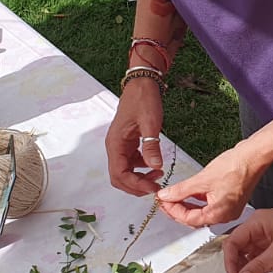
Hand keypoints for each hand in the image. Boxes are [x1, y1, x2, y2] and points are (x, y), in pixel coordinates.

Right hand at [105, 79, 165, 196]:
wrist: (142, 84)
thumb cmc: (144, 100)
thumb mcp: (150, 122)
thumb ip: (151, 146)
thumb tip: (155, 167)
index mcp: (115, 143)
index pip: (119, 174)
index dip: (135, 185)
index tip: (153, 188)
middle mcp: (114, 147)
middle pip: (119, 177)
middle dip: (136, 186)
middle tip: (155, 187)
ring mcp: (120, 146)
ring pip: (125, 172)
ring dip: (139, 178)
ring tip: (158, 176)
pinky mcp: (127, 144)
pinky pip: (131, 163)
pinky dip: (142, 168)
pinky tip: (155, 164)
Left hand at [157, 143, 263, 226]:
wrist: (254, 156)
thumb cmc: (236, 166)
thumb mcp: (202, 179)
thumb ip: (181, 190)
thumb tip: (166, 195)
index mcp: (219, 214)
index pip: (189, 219)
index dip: (173, 210)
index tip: (162, 202)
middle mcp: (225, 215)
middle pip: (195, 218)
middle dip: (178, 210)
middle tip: (165, 201)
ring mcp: (229, 208)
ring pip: (202, 212)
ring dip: (187, 204)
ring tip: (173, 196)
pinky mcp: (230, 200)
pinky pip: (210, 205)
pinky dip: (197, 200)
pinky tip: (189, 192)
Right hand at [222, 206, 272, 272]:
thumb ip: (259, 264)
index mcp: (256, 222)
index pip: (232, 242)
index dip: (230, 261)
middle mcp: (258, 227)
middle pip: (238, 249)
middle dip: (240, 266)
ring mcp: (265, 235)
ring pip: (249, 254)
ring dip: (250, 268)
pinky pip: (260, 256)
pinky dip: (261, 265)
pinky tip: (269, 270)